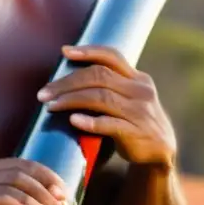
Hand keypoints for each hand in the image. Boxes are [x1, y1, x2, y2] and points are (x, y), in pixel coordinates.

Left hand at [37, 45, 176, 167]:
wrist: (160, 153)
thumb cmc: (133, 122)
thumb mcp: (128, 98)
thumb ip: (108, 86)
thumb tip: (68, 77)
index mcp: (138, 78)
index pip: (112, 56)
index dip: (88, 51)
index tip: (64, 52)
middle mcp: (141, 91)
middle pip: (99, 76)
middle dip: (67, 82)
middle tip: (43, 93)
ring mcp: (140, 112)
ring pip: (101, 98)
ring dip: (71, 100)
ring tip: (50, 106)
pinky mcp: (137, 133)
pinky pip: (110, 124)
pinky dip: (90, 121)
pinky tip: (73, 120)